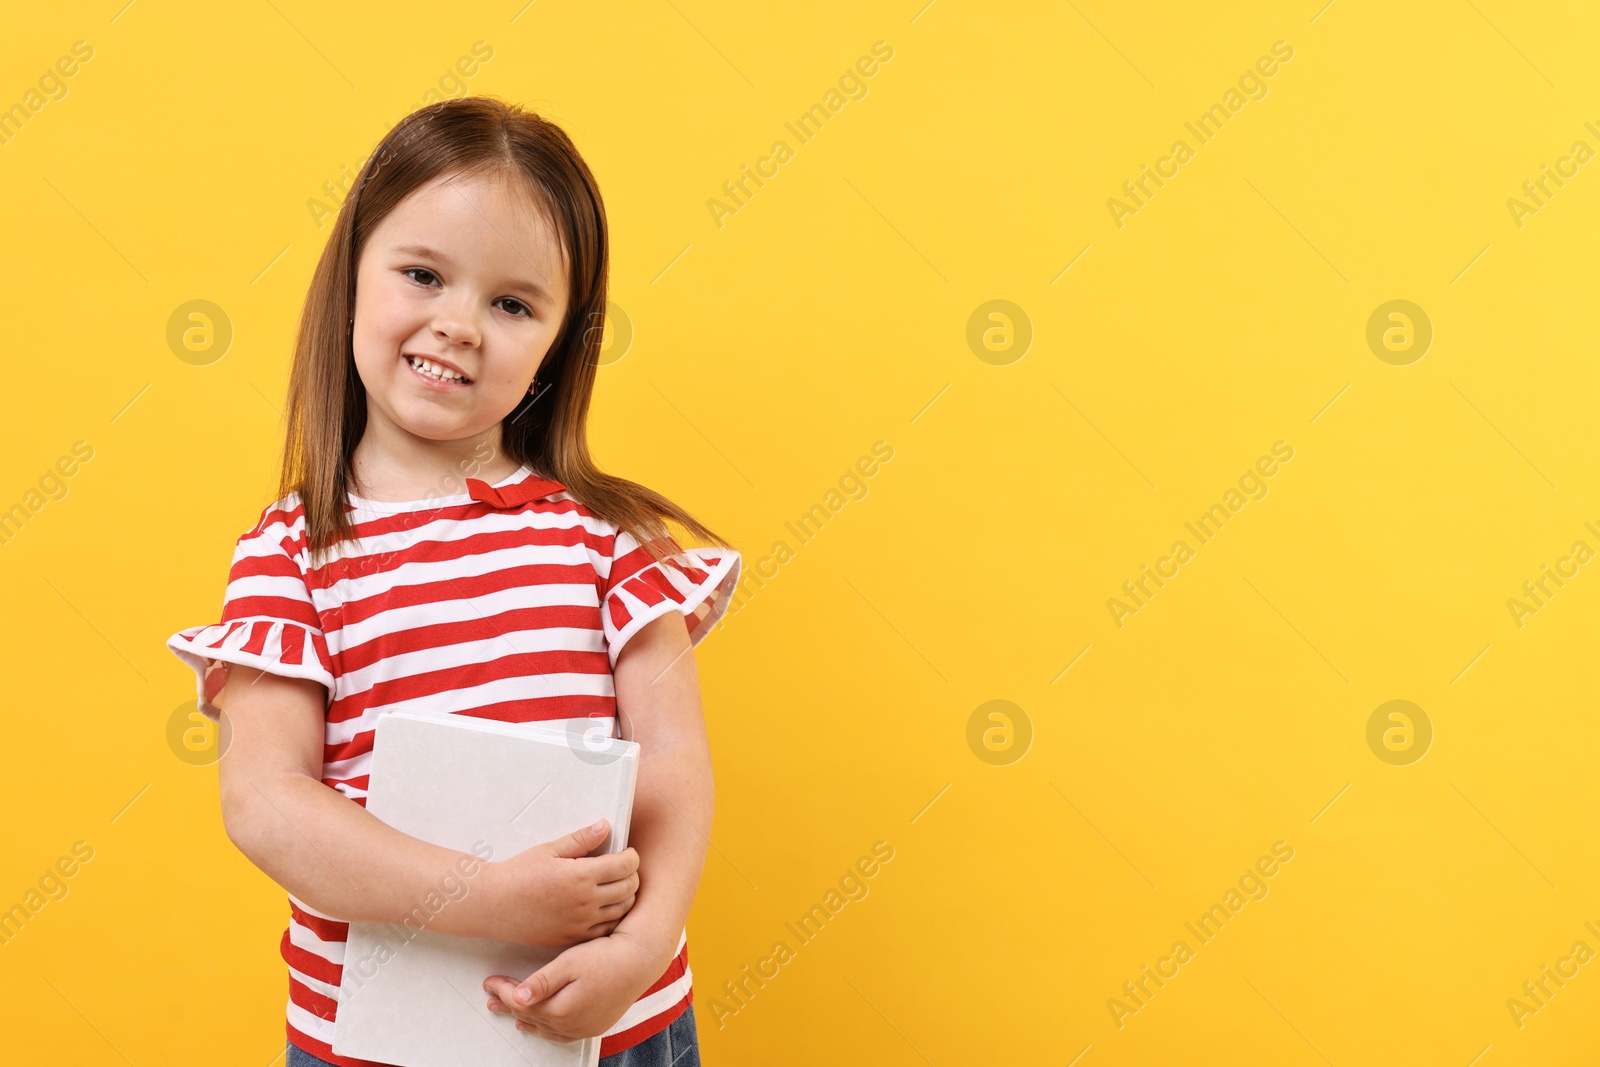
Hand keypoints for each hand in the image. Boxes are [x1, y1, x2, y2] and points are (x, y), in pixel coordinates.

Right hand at [481, 819, 638, 946]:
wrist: (493, 905)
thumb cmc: (519, 874)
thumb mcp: (550, 850)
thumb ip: (581, 839)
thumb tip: (605, 826)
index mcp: (580, 876)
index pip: (625, 866)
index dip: (632, 857)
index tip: (627, 853)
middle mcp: (585, 902)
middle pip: (629, 888)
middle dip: (632, 875)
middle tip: (623, 868)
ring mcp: (580, 923)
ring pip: (622, 910)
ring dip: (626, 896)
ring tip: (616, 885)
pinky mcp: (573, 938)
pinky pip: (606, 930)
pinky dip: (613, 917)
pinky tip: (605, 906)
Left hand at [482, 931, 661, 1041]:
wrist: (641, 960)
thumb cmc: (606, 956)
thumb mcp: (570, 963)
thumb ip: (542, 981)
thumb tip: (517, 997)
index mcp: (561, 1010)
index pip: (522, 1002)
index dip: (503, 991)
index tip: (489, 981)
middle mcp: (572, 1025)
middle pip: (532, 1016)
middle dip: (509, 1004)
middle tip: (491, 997)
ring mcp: (584, 1028)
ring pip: (546, 1027)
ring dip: (527, 1018)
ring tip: (510, 1013)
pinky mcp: (595, 1025)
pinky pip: (563, 1033)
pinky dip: (548, 1028)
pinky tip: (541, 1024)